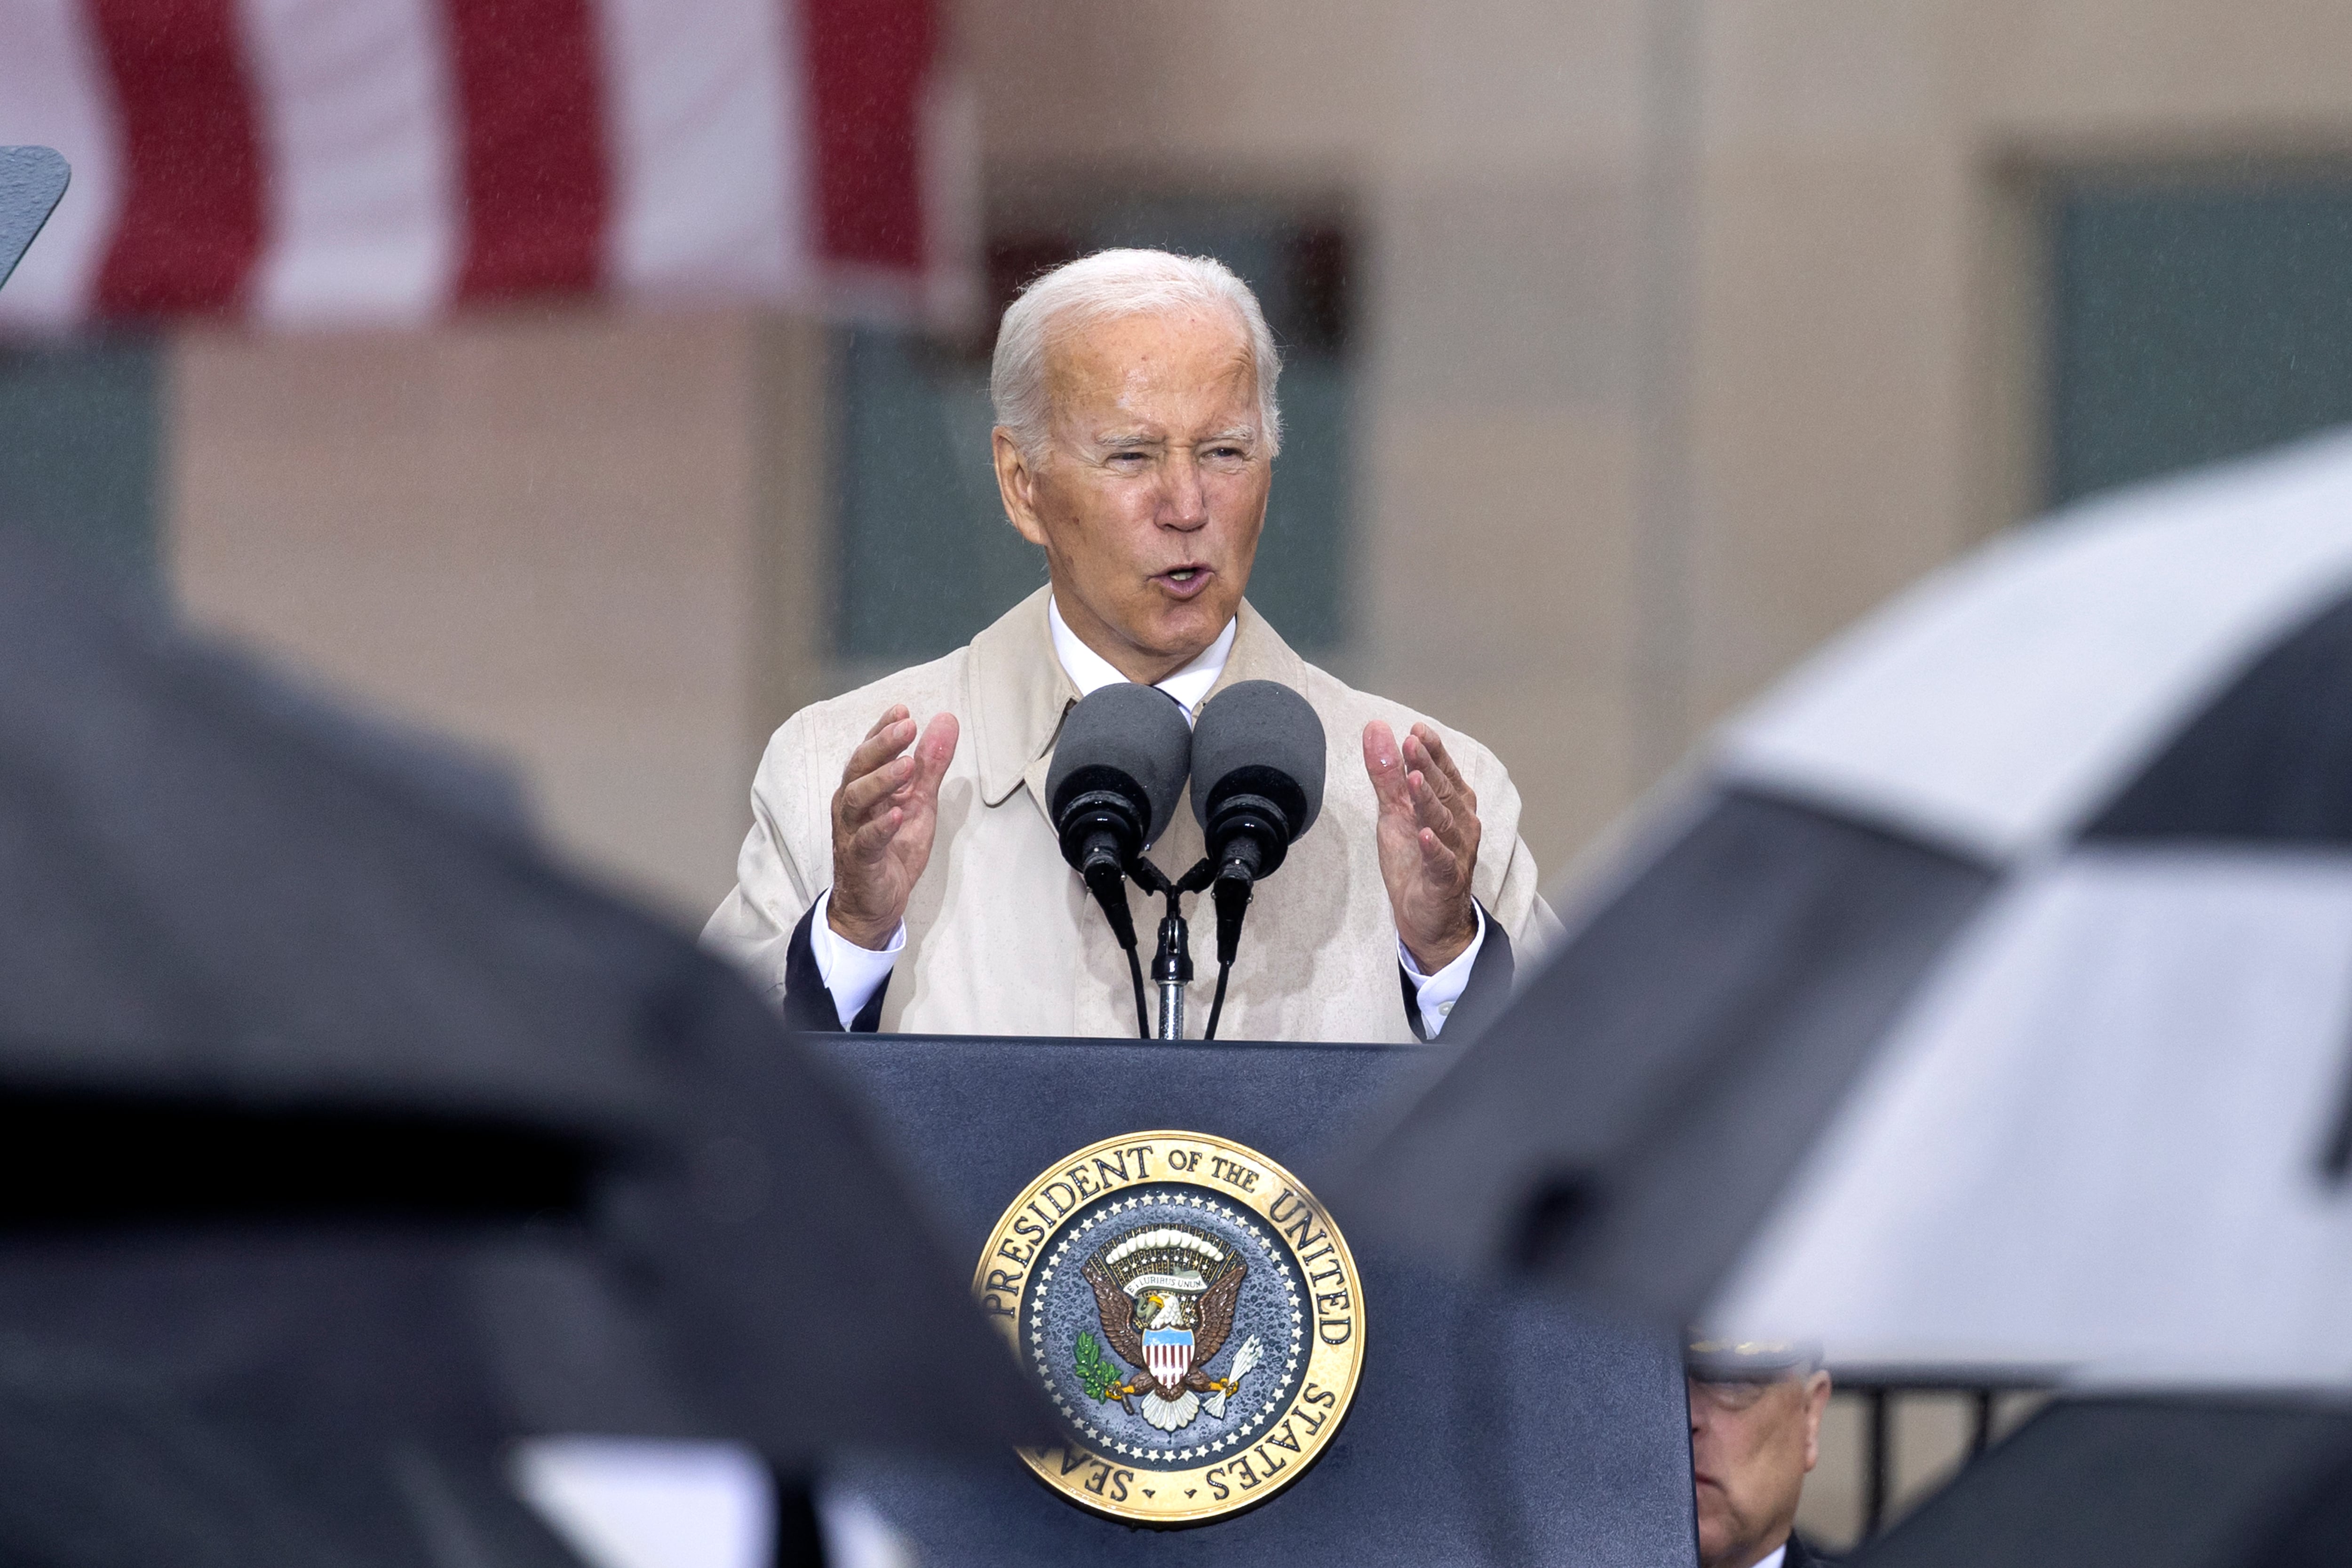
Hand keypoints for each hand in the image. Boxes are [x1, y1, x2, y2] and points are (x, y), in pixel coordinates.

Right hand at [829, 705, 958, 948]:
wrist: (873, 904)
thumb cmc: (892, 848)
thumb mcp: (920, 802)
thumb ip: (931, 764)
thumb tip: (946, 720)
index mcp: (865, 787)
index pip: (870, 750)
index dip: (883, 729)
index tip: (903, 710)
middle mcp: (852, 804)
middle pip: (859, 767)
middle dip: (883, 744)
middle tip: (907, 725)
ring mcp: (853, 831)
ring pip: (857, 798)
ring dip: (882, 779)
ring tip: (907, 765)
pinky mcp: (860, 859)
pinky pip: (867, 840)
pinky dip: (881, 826)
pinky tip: (897, 814)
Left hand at [1363, 719, 1481, 972]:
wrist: (1430, 919)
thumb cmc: (1415, 860)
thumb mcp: (1394, 814)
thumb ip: (1386, 774)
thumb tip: (1376, 729)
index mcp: (1451, 805)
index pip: (1444, 772)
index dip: (1432, 751)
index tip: (1416, 730)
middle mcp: (1460, 825)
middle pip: (1445, 791)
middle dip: (1428, 766)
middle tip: (1412, 742)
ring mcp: (1456, 852)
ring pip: (1444, 822)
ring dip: (1429, 800)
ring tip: (1414, 780)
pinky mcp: (1446, 880)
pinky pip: (1442, 861)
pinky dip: (1434, 848)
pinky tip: (1424, 835)